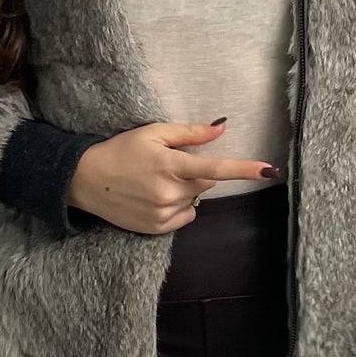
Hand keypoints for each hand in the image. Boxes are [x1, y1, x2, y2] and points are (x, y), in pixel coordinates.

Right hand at [67, 119, 278, 235]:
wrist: (85, 179)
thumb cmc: (121, 150)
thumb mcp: (153, 132)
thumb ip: (190, 133)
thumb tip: (222, 128)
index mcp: (171, 165)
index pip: (216, 168)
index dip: (244, 169)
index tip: (270, 170)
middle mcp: (169, 192)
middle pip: (206, 183)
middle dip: (195, 173)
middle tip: (169, 165)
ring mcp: (162, 213)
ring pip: (195, 200)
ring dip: (185, 190)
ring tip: (156, 182)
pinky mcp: (156, 229)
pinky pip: (185, 217)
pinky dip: (178, 207)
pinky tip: (155, 197)